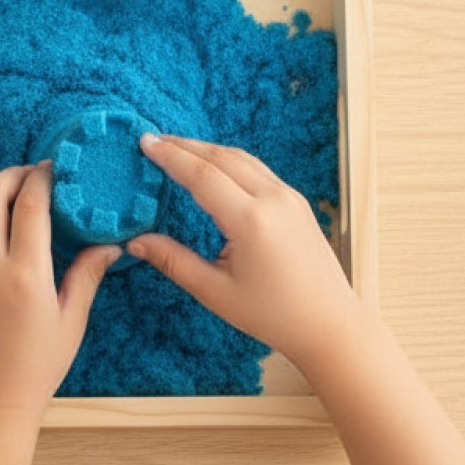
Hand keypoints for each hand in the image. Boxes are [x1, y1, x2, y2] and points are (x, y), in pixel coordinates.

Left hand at [0, 163, 119, 418]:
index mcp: (25, 274)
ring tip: (6, 195)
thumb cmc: (35, 366)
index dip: (41, 179)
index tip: (52, 170)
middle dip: (11, 175)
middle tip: (29, 174)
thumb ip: (86, 275)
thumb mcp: (70, 321)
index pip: (30, 205)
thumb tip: (110, 244)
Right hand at [127, 135, 361, 367]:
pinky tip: (213, 166)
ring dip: (207, 149)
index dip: (170, 156)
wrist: (330, 325)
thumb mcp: (215, 292)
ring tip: (177, 147)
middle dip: (185, 146)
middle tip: (153, 140)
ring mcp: (289, 197)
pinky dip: (229, 160)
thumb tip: (135, 241)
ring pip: (242, 158)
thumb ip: (173, 261)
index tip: (145, 142)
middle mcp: (273, 199)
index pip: (202, 175)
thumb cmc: (273, 315)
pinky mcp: (296, 202)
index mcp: (251, 221)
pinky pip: (257, 169)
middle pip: (221, 157)